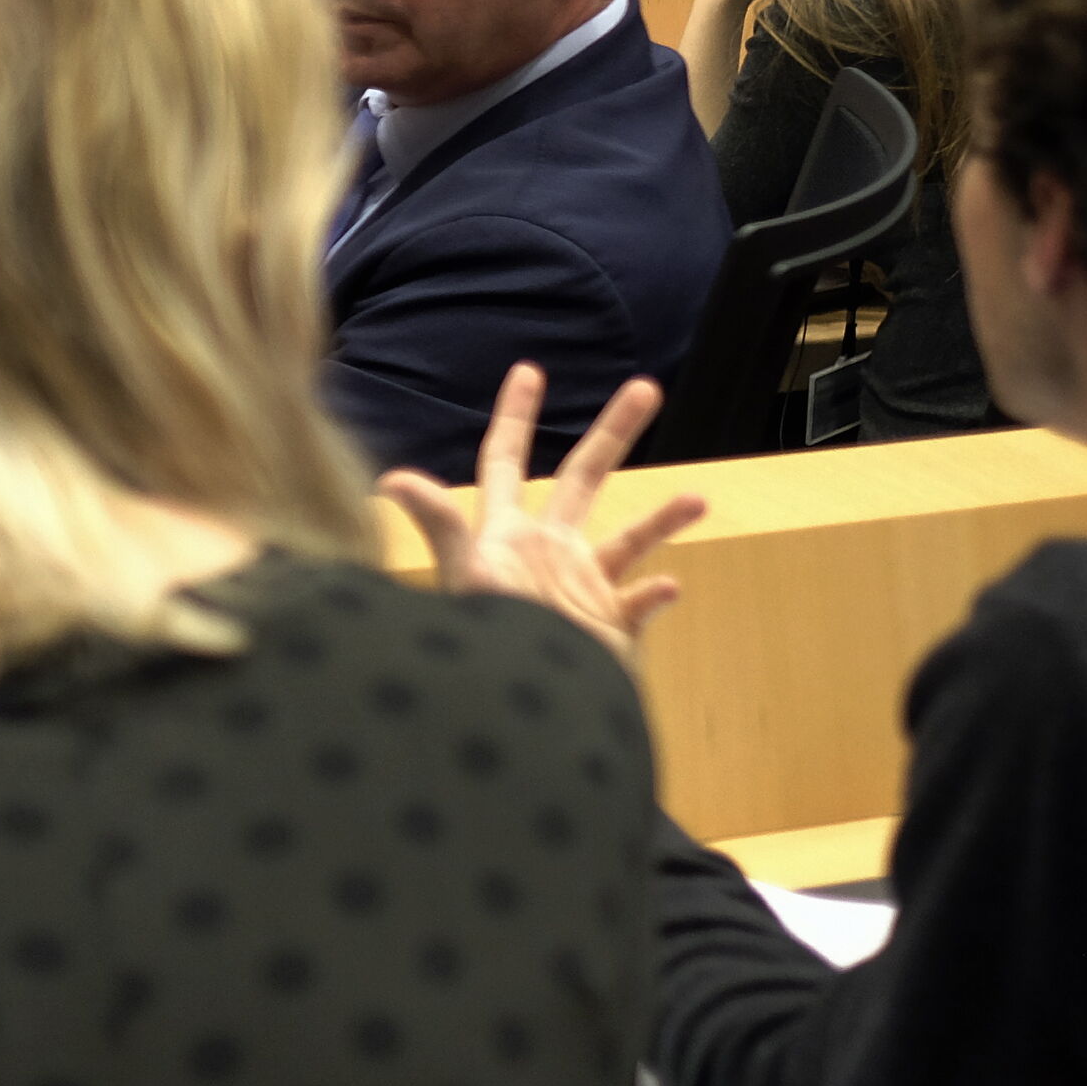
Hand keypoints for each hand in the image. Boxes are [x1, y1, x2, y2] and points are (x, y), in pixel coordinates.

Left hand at [376, 366, 705, 662]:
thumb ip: (439, 524)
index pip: (504, 460)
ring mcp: (577, 589)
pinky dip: (654, 597)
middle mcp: (545, 552)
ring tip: (698, 499)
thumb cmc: (491, 642)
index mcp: (507, 533)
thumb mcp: (465, 574)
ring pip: (628, 540)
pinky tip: (668, 589)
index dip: (514, 416)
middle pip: (583, 476)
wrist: (523, 714)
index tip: (528, 370)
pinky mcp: (605, 629)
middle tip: (647, 388)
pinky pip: (637, 606)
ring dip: (663, 519)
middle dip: (614, 431)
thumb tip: (388, 479)